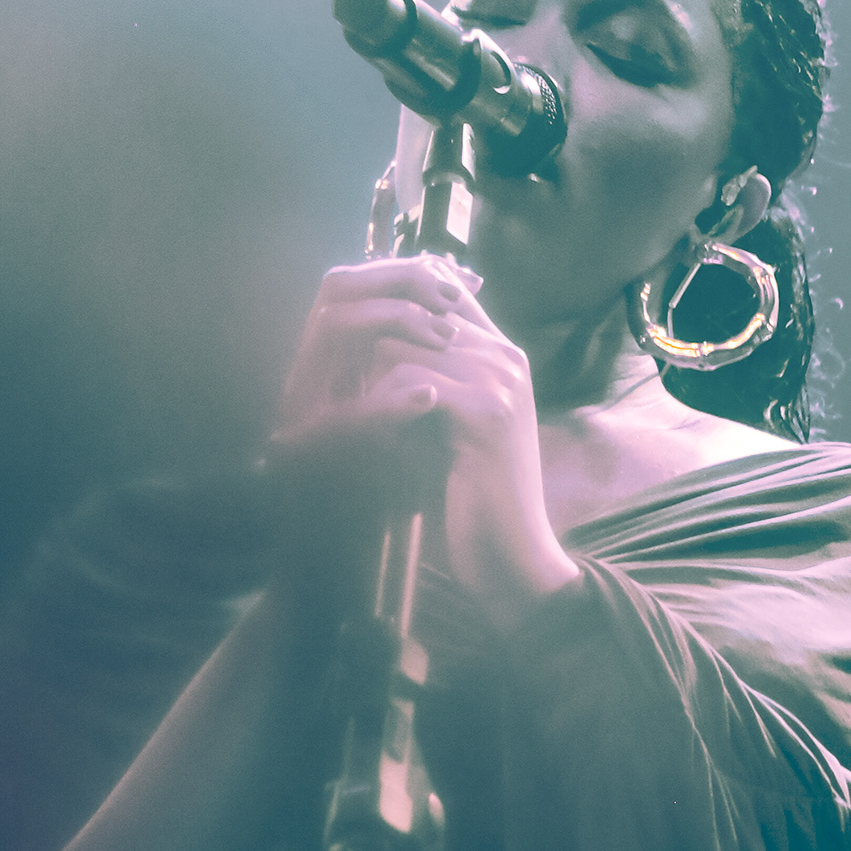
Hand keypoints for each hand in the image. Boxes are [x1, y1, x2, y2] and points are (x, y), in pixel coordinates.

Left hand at [272, 254, 579, 631]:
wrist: (511, 560)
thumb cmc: (468, 501)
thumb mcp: (437, 429)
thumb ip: (419, 382)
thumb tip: (365, 346)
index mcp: (498, 353)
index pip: (435, 291)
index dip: (383, 315)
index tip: (346, 362)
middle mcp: (505, 354)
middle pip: (408, 309)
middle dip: (361, 354)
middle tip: (339, 401)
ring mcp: (501, 377)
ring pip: (398, 340)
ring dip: (364, 383)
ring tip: (357, 426)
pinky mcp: (488, 409)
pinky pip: (408, 378)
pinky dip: (376, 407)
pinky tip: (369, 443)